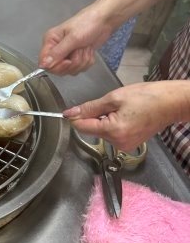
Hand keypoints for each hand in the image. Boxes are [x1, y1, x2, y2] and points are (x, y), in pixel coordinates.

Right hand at [39, 7, 113, 74]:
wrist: (104, 21)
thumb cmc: (87, 23)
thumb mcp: (73, 38)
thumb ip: (58, 53)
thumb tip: (43, 64)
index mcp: (50, 41)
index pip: (45, 62)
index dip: (57, 66)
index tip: (68, 61)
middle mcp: (56, 49)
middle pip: (58, 69)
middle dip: (73, 62)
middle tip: (79, 51)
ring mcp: (66, 54)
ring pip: (71, 70)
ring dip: (82, 60)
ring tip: (85, 47)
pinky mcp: (76, 58)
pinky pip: (79, 68)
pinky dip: (87, 61)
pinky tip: (88, 50)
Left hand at [64, 81, 189, 151]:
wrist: (172, 103)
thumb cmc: (146, 97)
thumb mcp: (115, 98)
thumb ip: (90, 107)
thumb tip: (69, 114)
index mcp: (113, 131)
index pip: (82, 127)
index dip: (75, 117)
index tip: (73, 109)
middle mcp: (117, 143)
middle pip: (92, 130)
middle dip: (94, 116)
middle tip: (110, 104)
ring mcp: (124, 146)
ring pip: (101, 132)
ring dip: (104, 120)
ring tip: (122, 109)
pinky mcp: (129, 144)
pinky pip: (112, 134)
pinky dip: (112, 124)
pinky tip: (125, 116)